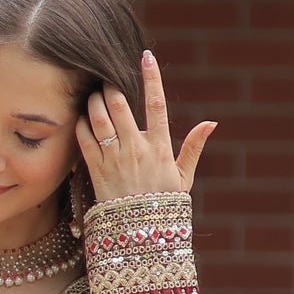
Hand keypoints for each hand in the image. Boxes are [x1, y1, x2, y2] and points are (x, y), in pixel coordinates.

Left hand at [76, 49, 215, 204]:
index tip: (146, 57)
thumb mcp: (184, 177)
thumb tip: (211, 123)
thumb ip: (194, 147)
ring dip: (94, 101)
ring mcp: (115, 160)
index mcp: (160, 148)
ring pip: (99, 118)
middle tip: (107, 79)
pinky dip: (81, 124)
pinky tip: (83, 119)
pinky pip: (84, 140)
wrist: (142, 236)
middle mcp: (136, 150)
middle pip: (119, 105)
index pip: (157, 105)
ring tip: (94, 95)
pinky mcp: (96, 171)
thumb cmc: (165, 204)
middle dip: (111, 86)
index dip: (152, 78)